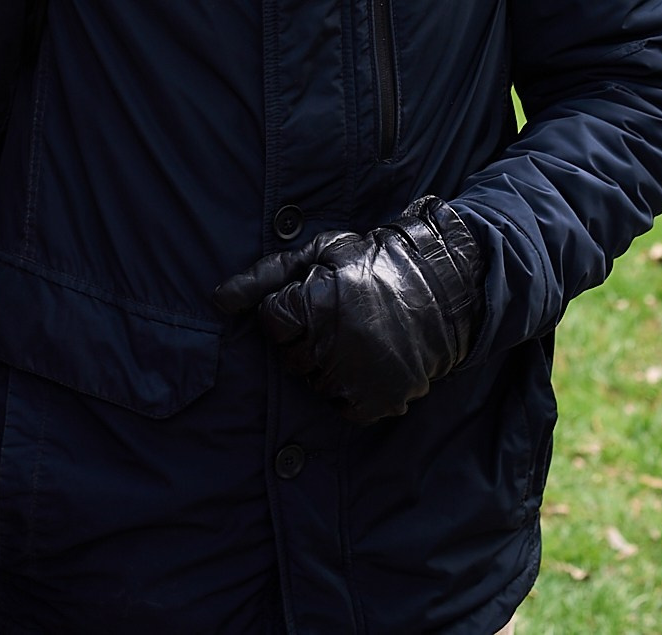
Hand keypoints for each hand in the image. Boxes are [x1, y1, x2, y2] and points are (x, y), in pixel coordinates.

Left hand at [212, 196, 482, 424]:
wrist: (443, 287)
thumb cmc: (374, 264)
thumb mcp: (320, 254)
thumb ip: (265, 277)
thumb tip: (218, 299)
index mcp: (316, 303)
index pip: (271, 322)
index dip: (287, 312)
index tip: (312, 300)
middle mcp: (334, 345)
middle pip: (289, 357)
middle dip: (305, 339)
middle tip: (337, 319)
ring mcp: (357, 378)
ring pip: (314, 384)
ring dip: (326, 366)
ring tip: (356, 338)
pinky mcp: (378, 402)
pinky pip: (342, 407)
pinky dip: (350, 391)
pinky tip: (368, 363)